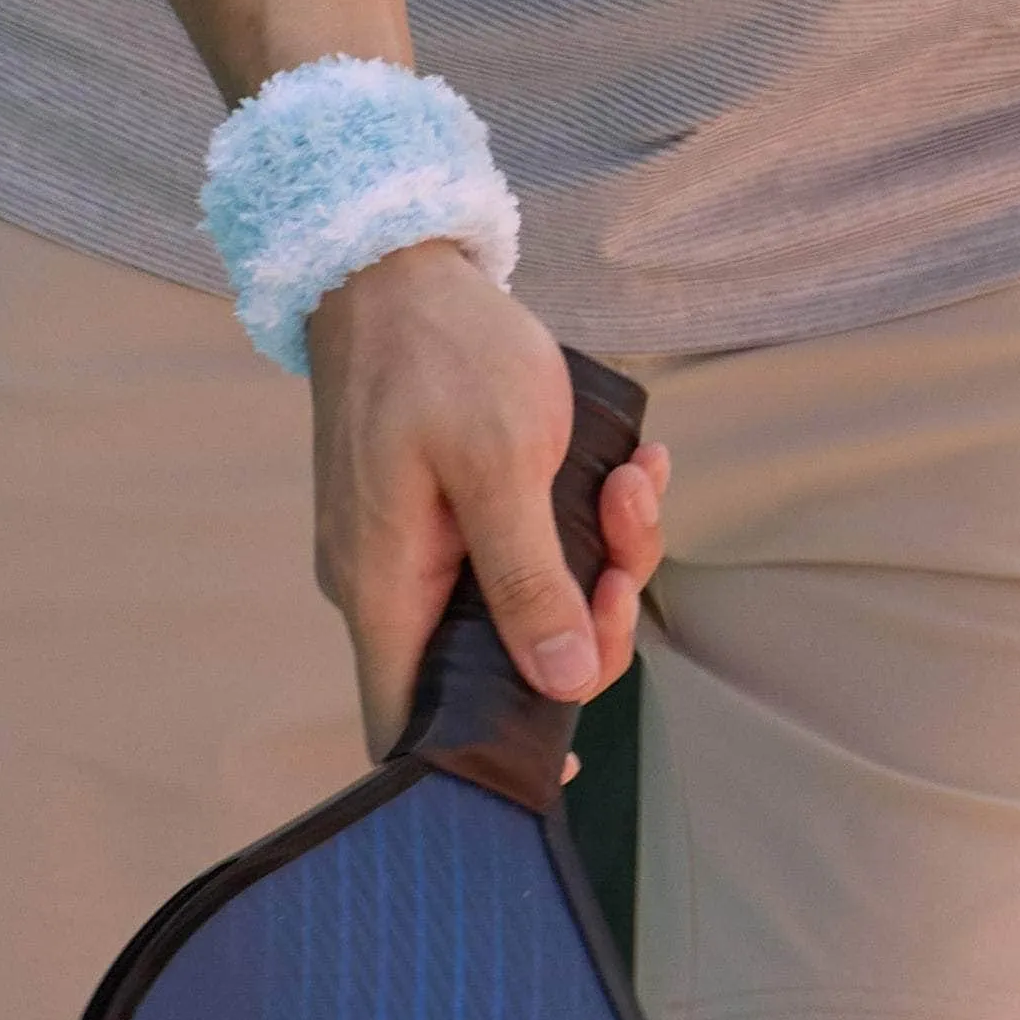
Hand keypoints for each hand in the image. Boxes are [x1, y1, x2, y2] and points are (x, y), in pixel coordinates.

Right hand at [304, 241, 671, 753]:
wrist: (396, 257)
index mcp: (386, 593)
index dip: (482, 762)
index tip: (566, 744)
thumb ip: (530, 580)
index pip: (412, 734)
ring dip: (592, 553)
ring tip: (633, 479)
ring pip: (518, 601)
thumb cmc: (442, 348)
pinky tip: (621, 467)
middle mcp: (390, 586)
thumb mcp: (502, 460)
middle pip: (494, 667)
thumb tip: (566, 686)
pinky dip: (571, 518)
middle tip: (624, 546)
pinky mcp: (439, 510)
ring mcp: (413, 546)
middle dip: (584, 617)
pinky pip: (514, 546)